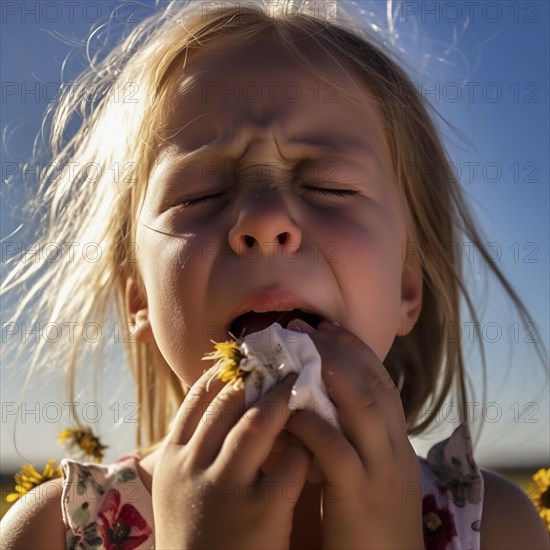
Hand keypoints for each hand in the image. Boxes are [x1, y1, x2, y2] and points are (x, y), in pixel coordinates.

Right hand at [152, 367, 311, 548]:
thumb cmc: (194, 533)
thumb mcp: (180, 486)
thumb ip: (195, 446)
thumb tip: (221, 399)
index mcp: (172, 458)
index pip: (196, 398)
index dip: (225, 373)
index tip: (247, 359)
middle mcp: (193, 467)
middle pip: (229, 403)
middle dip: (259, 377)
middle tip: (282, 359)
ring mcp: (226, 488)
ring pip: (259, 424)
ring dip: (283, 400)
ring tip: (301, 383)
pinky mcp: (260, 512)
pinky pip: (290, 463)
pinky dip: (304, 444)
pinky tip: (313, 437)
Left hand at [285, 320, 423, 549]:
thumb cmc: (368, 526)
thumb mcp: (368, 475)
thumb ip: (351, 440)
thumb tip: (315, 405)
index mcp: (397, 444)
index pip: (381, 383)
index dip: (355, 351)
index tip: (328, 327)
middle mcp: (395, 451)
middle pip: (373, 385)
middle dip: (340, 351)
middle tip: (307, 329)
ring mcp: (382, 473)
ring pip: (364, 408)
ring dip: (331, 375)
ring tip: (301, 351)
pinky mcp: (360, 498)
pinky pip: (337, 451)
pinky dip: (314, 426)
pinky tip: (290, 412)